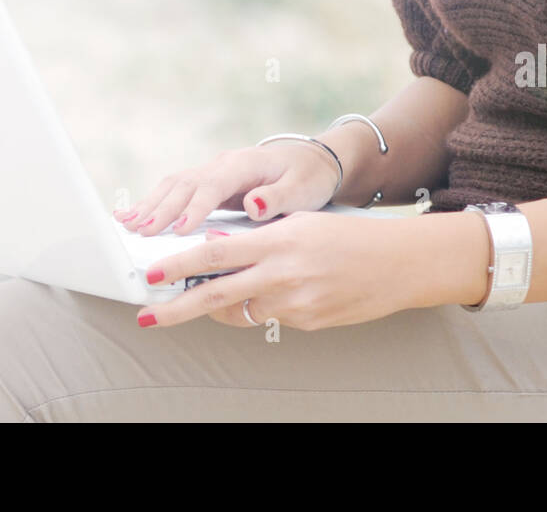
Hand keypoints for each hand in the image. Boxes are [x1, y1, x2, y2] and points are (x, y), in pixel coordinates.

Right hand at [111, 141, 340, 236]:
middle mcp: (223, 164)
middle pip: (185, 184)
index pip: (213, 185)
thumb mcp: (302, 189)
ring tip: (127, 225)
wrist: (312, 162)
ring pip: (174, 185)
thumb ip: (278, 198)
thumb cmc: (308, 177)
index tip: (177, 231)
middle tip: (139, 233)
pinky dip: (153, 203)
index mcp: (244, 164)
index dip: (193, 208)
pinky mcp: (209, 183)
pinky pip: (176, 191)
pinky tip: (132, 215)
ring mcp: (213, 171)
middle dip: (161, 208)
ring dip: (150, 205)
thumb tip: (253, 205)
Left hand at [135, 212, 421, 331]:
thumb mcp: (301, 222)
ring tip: (221, 292)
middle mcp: (282, 275)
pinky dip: (264, 306)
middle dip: (176, 308)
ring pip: (240, 311)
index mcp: (277, 241)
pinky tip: (284, 290)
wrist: (399, 263)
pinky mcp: (306, 324)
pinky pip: (270, 318)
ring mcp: (294, 304)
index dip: (179, 265)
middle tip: (147, 315)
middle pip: (215, 295)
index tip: (153, 274)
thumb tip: (215, 246)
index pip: (215, 254)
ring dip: (223, 304)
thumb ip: (257, 237)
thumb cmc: (349, 235)